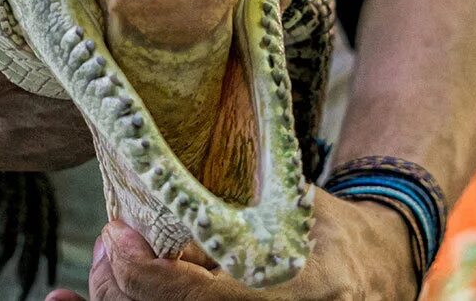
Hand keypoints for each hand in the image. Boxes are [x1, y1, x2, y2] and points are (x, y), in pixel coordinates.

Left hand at [46, 191, 416, 300]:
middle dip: (118, 285)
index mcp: (287, 290)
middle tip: (108, 243)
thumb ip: (234, 205)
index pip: (191, 296)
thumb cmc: (330, 228)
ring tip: (100, 263)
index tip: (114, 235)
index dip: (141, 272)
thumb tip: (157, 186)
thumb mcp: (292, 204)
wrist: (374, 272)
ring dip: (112, 300)